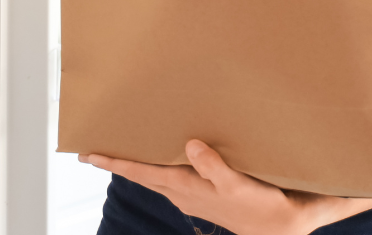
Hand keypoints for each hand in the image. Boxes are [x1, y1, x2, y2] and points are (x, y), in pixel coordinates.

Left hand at [79, 140, 371, 234]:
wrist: (283, 226)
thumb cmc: (261, 207)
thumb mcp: (239, 186)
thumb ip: (214, 166)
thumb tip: (189, 145)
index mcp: (185, 188)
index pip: (140, 173)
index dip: (114, 162)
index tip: (88, 154)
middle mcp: (182, 191)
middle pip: (141, 173)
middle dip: (119, 160)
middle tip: (94, 147)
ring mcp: (192, 193)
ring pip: (156, 173)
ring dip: (139, 161)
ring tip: (124, 144)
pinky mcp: (204, 190)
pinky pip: (173, 173)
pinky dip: (162, 161)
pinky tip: (167, 151)